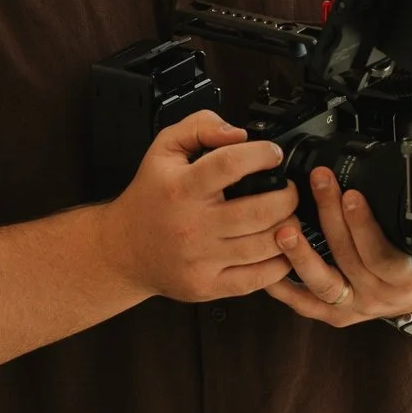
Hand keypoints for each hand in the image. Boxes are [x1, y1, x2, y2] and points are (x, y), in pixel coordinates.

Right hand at [98, 110, 300, 302]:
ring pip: (265, 245)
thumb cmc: (149, 198)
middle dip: (288, 196)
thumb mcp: (163, 149)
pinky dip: (279, 262)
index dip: (262, 155)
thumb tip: (238, 134)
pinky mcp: (208, 286)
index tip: (273, 154)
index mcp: (182, 188)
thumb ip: (199, 127)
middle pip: (260, 210)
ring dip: (289, 228)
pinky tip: (278, 247)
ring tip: (287, 217)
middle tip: (288, 190)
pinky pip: (258, 278)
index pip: (231, 164)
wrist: (122, 250)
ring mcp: (201, 259)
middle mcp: (193, 225)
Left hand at [263, 168, 411, 327]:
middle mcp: (379, 293)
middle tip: (318, 184)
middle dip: (332, 218)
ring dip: (302, 255)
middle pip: (350, 258)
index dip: (366, 226)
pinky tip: (269, 261)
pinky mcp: (332, 314)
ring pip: (324, 283)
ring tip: (284, 228)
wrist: (411, 301)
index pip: (385, 253)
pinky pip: (304, 304)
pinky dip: (283, 286)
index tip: (352, 195)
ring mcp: (353, 306)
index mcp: (405, 274)